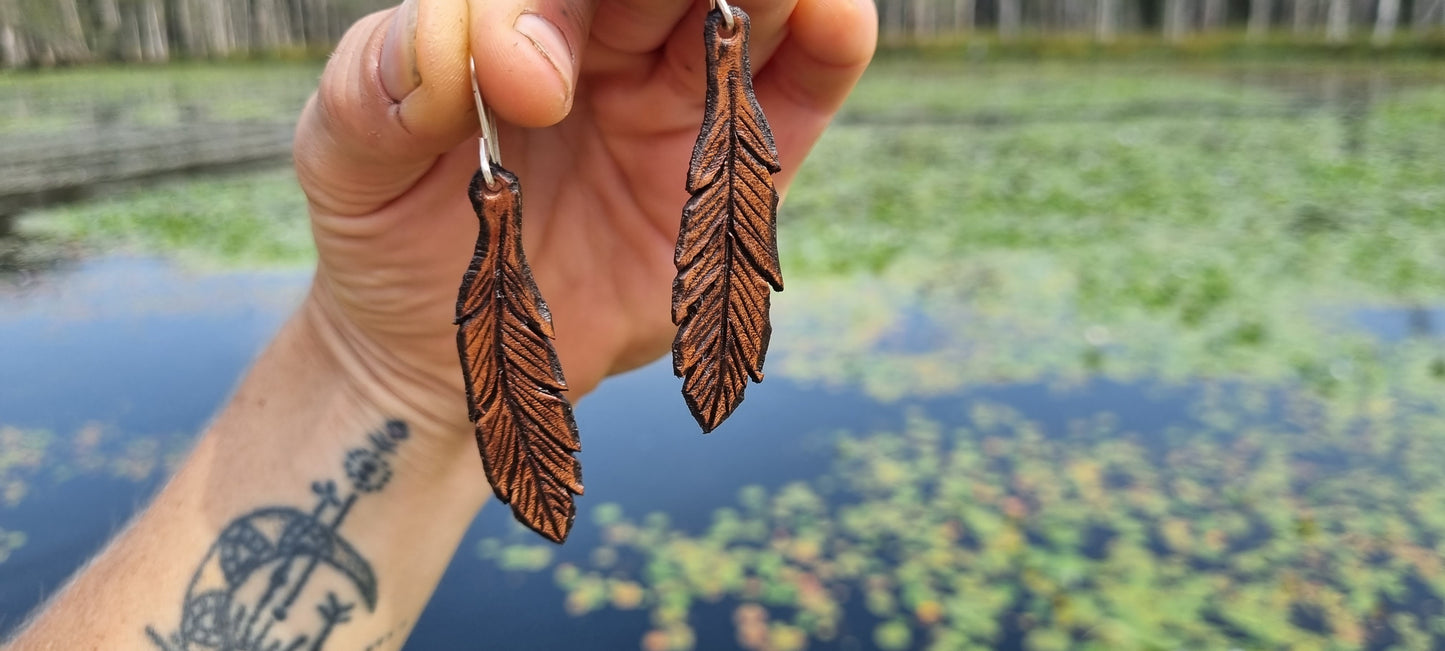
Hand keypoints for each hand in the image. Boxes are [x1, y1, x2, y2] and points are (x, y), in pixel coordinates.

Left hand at [292, 0, 875, 436]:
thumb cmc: (389, 231)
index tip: (532, 84)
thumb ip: (377, 87)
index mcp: (517, 15)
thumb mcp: (345, 158)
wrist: (439, 350)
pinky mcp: (737, 175)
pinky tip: (835, 18)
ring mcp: (678, 99)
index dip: (553, 11)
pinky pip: (801, 93)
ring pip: (752, 9)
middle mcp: (607, 40)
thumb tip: (458, 58)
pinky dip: (830, 47)